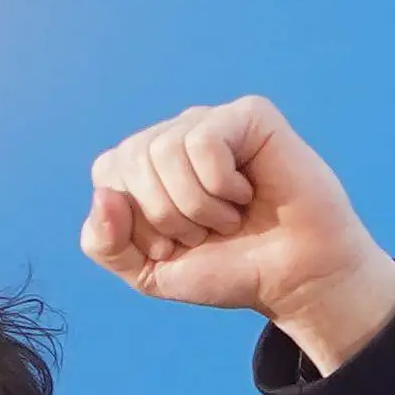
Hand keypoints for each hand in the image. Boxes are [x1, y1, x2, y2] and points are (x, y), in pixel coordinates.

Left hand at [81, 95, 394, 374]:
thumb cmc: (227, 268)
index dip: (134, 224)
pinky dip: (220, 184)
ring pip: (165, 150)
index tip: (171, 246)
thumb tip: (104, 196)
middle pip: (131, 160)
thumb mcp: (148, 273)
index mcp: (144, 168)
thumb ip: (104, 244)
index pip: (106, 176)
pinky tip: (246, 192)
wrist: (290, 279)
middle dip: (165, 216)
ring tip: (228, 218)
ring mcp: (211, 122)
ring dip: (197, 206)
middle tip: (204, 233)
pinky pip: (203, 141)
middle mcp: (174, 137)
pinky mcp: (248, 115)